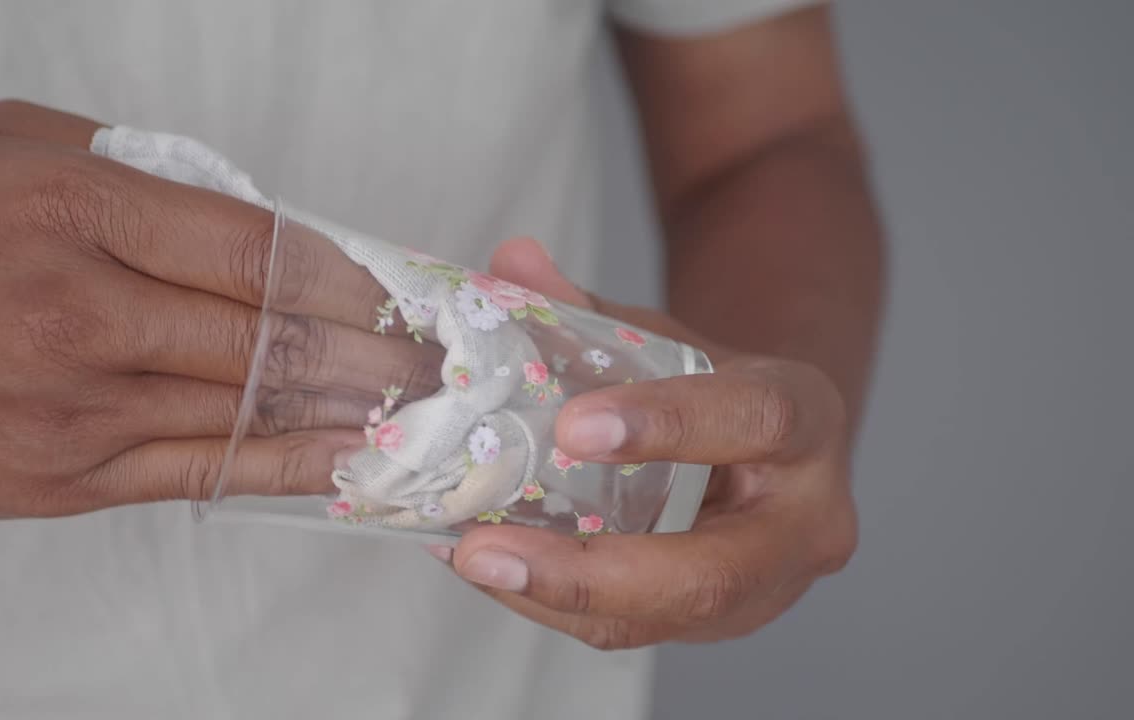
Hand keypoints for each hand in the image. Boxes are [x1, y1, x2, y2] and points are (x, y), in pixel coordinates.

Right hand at [0, 100, 439, 517]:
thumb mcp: (18, 148)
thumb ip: (143, 169)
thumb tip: (255, 215)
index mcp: (77, 209)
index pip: (256, 247)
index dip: (345, 276)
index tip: (397, 290)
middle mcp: (86, 312)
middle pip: (270, 337)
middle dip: (373, 350)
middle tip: (441, 359)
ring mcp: (82, 408)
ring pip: (252, 411)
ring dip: (350, 410)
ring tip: (422, 409)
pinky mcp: (75, 480)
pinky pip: (208, 472)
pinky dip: (289, 467)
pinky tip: (351, 461)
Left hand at [445, 238, 856, 648]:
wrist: (774, 445)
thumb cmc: (714, 383)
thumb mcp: (667, 336)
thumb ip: (588, 309)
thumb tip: (508, 261)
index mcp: (807, 420)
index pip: (757, 419)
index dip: (670, 424)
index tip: (573, 427)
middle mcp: (805, 520)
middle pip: (714, 572)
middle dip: (592, 571)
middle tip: (487, 547)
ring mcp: (767, 588)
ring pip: (665, 618)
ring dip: (555, 598)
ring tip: (470, 559)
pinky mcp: (717, 623)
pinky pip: (634, 630)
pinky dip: (552, 604)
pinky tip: (489, 568)